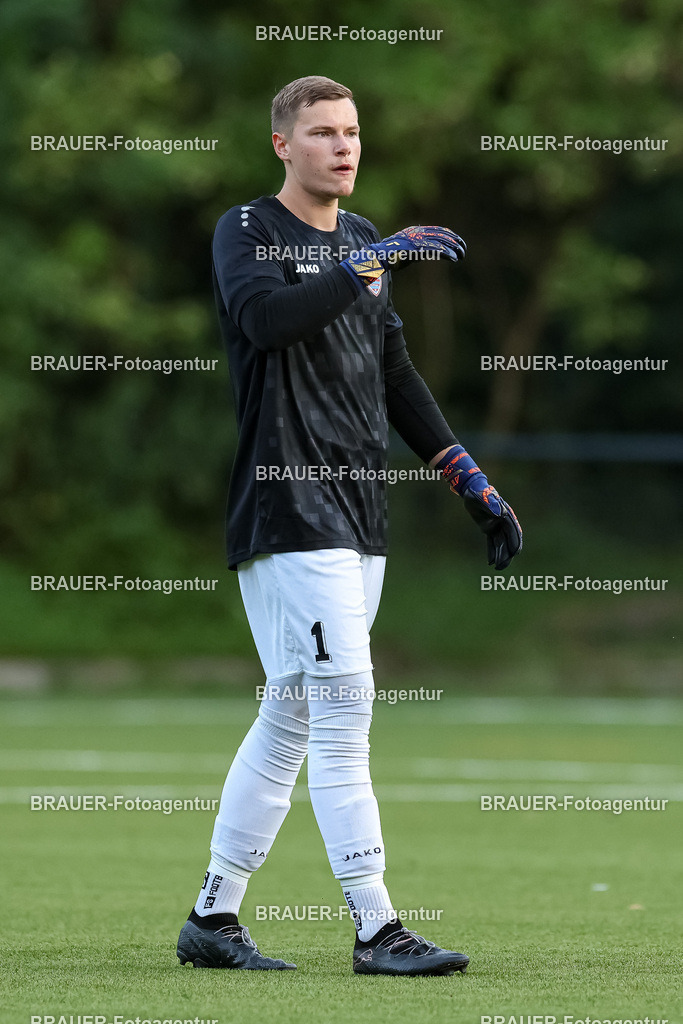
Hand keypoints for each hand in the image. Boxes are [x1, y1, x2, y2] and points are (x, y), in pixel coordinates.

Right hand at [340, 225, 465, 286]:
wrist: (374, 259)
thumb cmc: (386, 258)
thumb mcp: (404, 253)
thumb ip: (415, 251)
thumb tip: (424, 254)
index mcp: (413, 232)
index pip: (435, 231)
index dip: (448, 235)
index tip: (458, 241)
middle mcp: (415, 233)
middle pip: (440, 234)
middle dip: (454, 241)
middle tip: (464, 249)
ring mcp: (414, 240)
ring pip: (439, 242)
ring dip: (452, 248)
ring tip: (462, 255)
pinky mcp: (414, 248)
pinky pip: (433, 249)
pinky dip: (445, 253)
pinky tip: (453, 258)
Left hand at [436, 444, 521, 569]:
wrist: (472, 490)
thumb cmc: (478, 492)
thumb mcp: (483, 497)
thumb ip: (492, 504)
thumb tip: (501, 513)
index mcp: (505, 514)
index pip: (512, 531)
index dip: (514, 542)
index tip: (515, 552)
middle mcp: (503, 521)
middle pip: (508, 540)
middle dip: (507, 553)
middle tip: (504, 565)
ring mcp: (496, 526)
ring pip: (500, 543)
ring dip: (500, 555)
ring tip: (498, 568)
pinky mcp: (489, 528)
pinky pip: (492, 542)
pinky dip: (492, 551)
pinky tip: (491, 561)